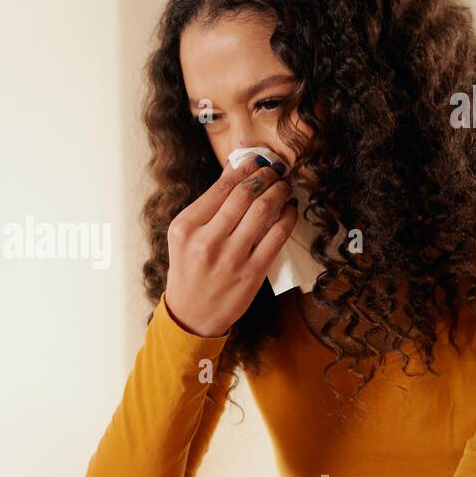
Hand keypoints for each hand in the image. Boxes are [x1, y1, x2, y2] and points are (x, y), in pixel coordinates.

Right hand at [163, 155, 297, 337]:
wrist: (192, 314)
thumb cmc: (189, 270)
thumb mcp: (186, 236)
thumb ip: (208, 206)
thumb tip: (235, 171)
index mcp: (185, 227)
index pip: (220, 188)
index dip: (243, 170)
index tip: (255, 162)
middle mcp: (206, 241)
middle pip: (244, 195)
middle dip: (264, 176)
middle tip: (274, 171)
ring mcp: (230, 258)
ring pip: (263, 211)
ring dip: (279, 191)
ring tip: (283, 186)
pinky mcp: (252, 273)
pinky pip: (277, 236)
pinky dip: (288, 217)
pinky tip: (290, 209)